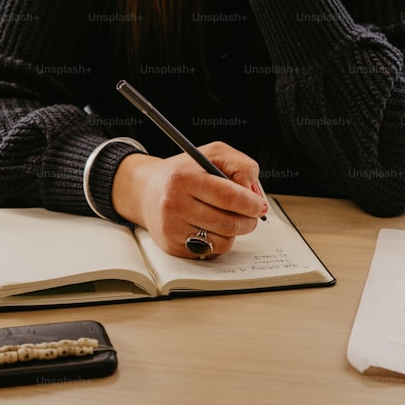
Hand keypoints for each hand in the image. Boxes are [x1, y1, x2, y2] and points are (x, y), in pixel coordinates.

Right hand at [111, 141, 268, 258]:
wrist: (146, 190)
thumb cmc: (184, 171)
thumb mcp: (213, 153)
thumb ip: (241, 166)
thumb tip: (254, 194)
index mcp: (184, 178)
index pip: (229, 197)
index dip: (251, 203)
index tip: (259, 205)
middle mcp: (174, 204)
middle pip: (229, 223)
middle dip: (248, 220)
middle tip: (251, 214)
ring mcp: (172, 228)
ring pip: (223, 241)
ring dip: (234, 231)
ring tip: (228, 217)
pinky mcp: (172, 246)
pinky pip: (211, 251)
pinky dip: (219, 241)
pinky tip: (212, 226)